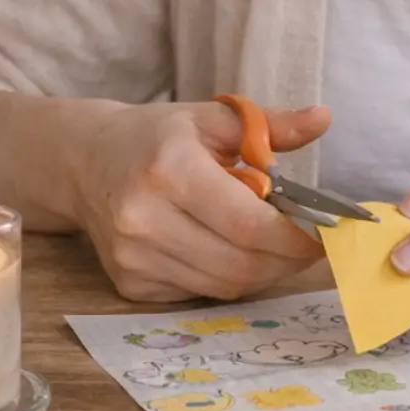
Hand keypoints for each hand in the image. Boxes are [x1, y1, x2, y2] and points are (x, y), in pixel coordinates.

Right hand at [71, 99, 331, 301]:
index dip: (295, 237)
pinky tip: (225, 249)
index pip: (248, 223)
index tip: (324, 233)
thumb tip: (323, 119)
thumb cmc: (157, 136)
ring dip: (260, 271)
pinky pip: (198, 293)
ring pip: (223, 286)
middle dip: (285, 260)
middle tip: (306, 244)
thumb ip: (271, 124)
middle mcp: (144, 219)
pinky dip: (225, 277)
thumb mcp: (213, 117)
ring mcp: (133, 258)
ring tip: (270, 244)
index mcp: (169, 170)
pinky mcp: (129, 284)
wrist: (85, 161)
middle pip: (240, 264)